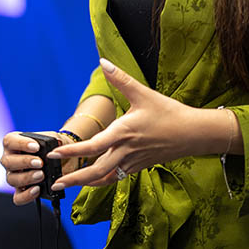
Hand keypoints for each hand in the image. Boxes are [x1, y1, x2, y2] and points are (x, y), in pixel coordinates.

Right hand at [0, 130, 77, 205]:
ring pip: (11, 179)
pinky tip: (37, 190)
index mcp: (14, 142)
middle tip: (40, 163)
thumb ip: (51, 141)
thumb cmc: (54, 145)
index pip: (10, 141)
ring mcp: (14, 175)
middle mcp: (10, 159)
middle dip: (25, 162)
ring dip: (26, 178)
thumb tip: (54, 149)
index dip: (21, 144)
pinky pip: (18, 197)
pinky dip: (26, 195)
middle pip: (7, 162)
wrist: (63, 157)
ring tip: (41, 175)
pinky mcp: (21, 190)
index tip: (36, 147)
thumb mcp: (53, 138)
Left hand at [46, 59, 214, 189]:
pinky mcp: (139, 166)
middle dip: (74, 179)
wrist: (193, 133)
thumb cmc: (169, 113)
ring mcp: (133, 161)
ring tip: (69, 185)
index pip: (93, 146)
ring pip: (105, 178)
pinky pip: (117, 177)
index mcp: (124, 132)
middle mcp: (126, 150)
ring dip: (86, 183)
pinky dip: (102, 181)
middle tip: (54, 184)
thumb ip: (120, 79)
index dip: (72, 151)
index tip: (55, 154)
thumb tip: (103, 62)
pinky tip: (95, 180)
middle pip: (96, 171)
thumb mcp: (143, 93)